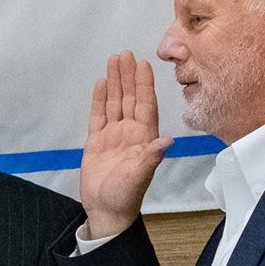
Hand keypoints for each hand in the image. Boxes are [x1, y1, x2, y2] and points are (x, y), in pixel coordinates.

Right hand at [81, 53, 170, 241]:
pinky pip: (98, 115)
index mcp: (144, 138)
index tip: (144, 65)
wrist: (106, 211)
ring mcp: (113, 135)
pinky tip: (100, 84)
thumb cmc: (126, 197)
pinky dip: (99, 99)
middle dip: (128, 76)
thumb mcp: (139, 176)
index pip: (145, 104)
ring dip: (114, 82)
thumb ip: (151, 157)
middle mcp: (130, 133)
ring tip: (113, 61)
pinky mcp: (97, 142)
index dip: (144, 84)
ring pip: (114, 102)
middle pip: (129, 98)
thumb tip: (168, 142)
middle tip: (126, 54)